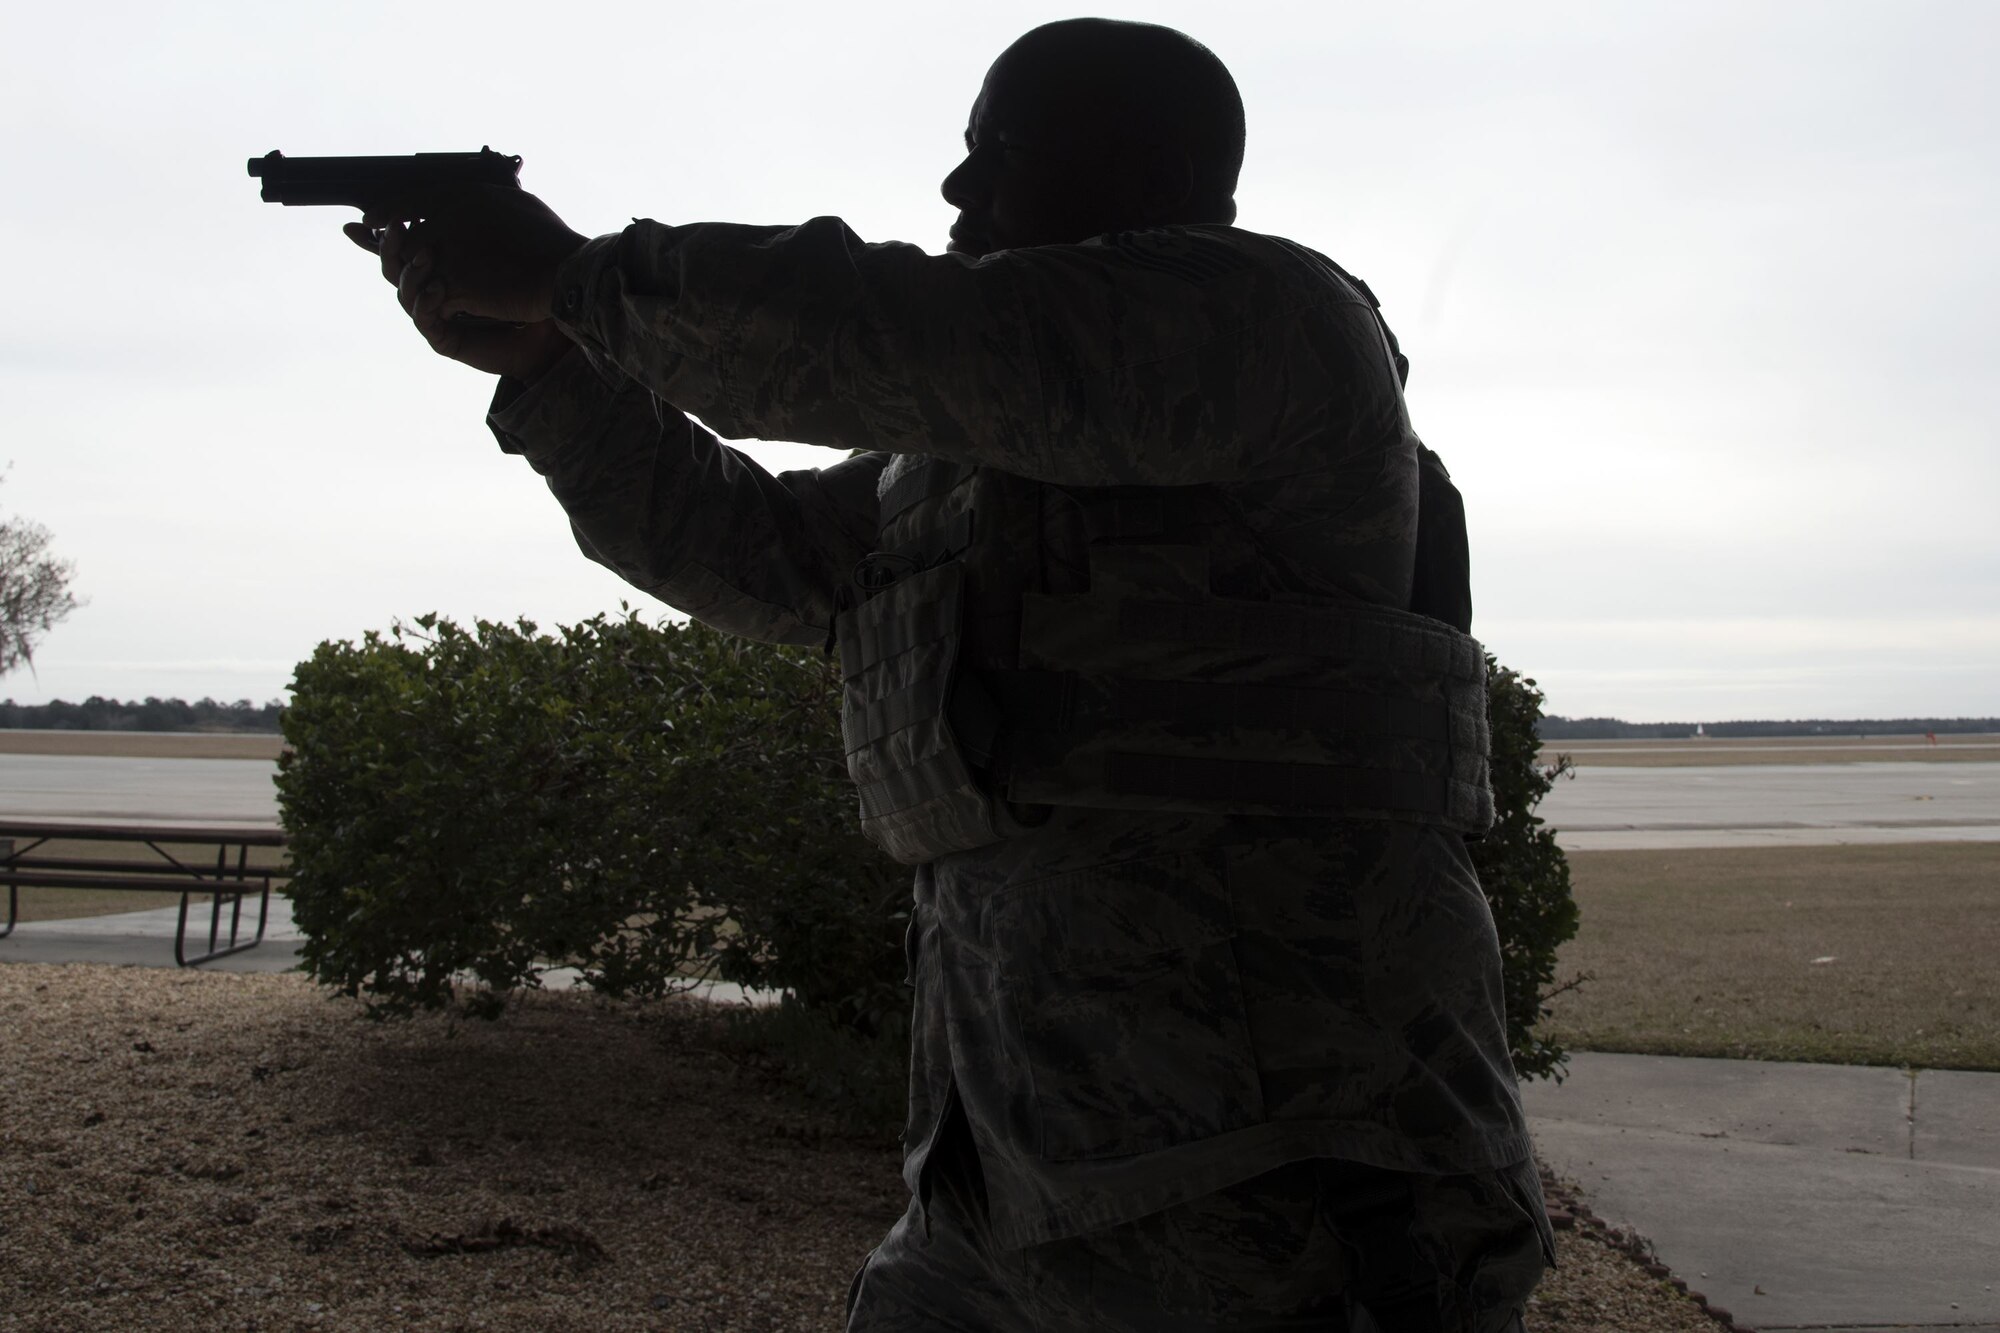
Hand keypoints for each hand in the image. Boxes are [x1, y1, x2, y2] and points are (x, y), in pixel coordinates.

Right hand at [344, 185, 588, 378]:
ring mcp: (438, 312)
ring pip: (404, 291)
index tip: (365, 218)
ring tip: (425, 256)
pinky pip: (425, 318)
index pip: (403, 244)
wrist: (553, 311)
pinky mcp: (447, 338)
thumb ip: (478, 202)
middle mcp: (434, 286)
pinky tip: (437, 288)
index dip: (381, 231)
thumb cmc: (532, 266)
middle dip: (388, 247)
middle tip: (391, 230)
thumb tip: (467, 166)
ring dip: (409, 271)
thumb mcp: (503, 225)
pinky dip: (426, 302)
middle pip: (393, 265)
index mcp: (441, 260)